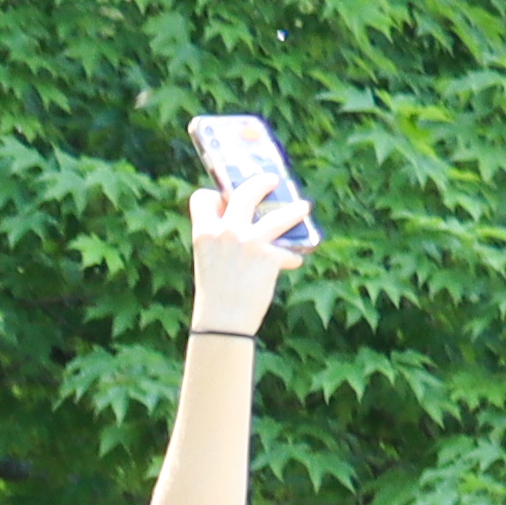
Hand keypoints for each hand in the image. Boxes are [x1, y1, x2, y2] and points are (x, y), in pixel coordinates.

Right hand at [183, 177, 290, 338]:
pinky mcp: (269, 256)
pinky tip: (292, 264)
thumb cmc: (214, 295)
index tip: (223, 198)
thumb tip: (246, 227)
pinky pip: (288, 251)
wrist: (222, 322)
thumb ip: (221, 242)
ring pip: (281, 215)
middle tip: (272, 182)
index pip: (202, 199)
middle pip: (246, 192)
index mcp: (204, 233)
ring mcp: (249, 242)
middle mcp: (226, 232)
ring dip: (296, 211)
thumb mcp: (209, 263)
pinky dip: (291, 258)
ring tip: (303, 208)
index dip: (212, 196)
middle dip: (262, 183)